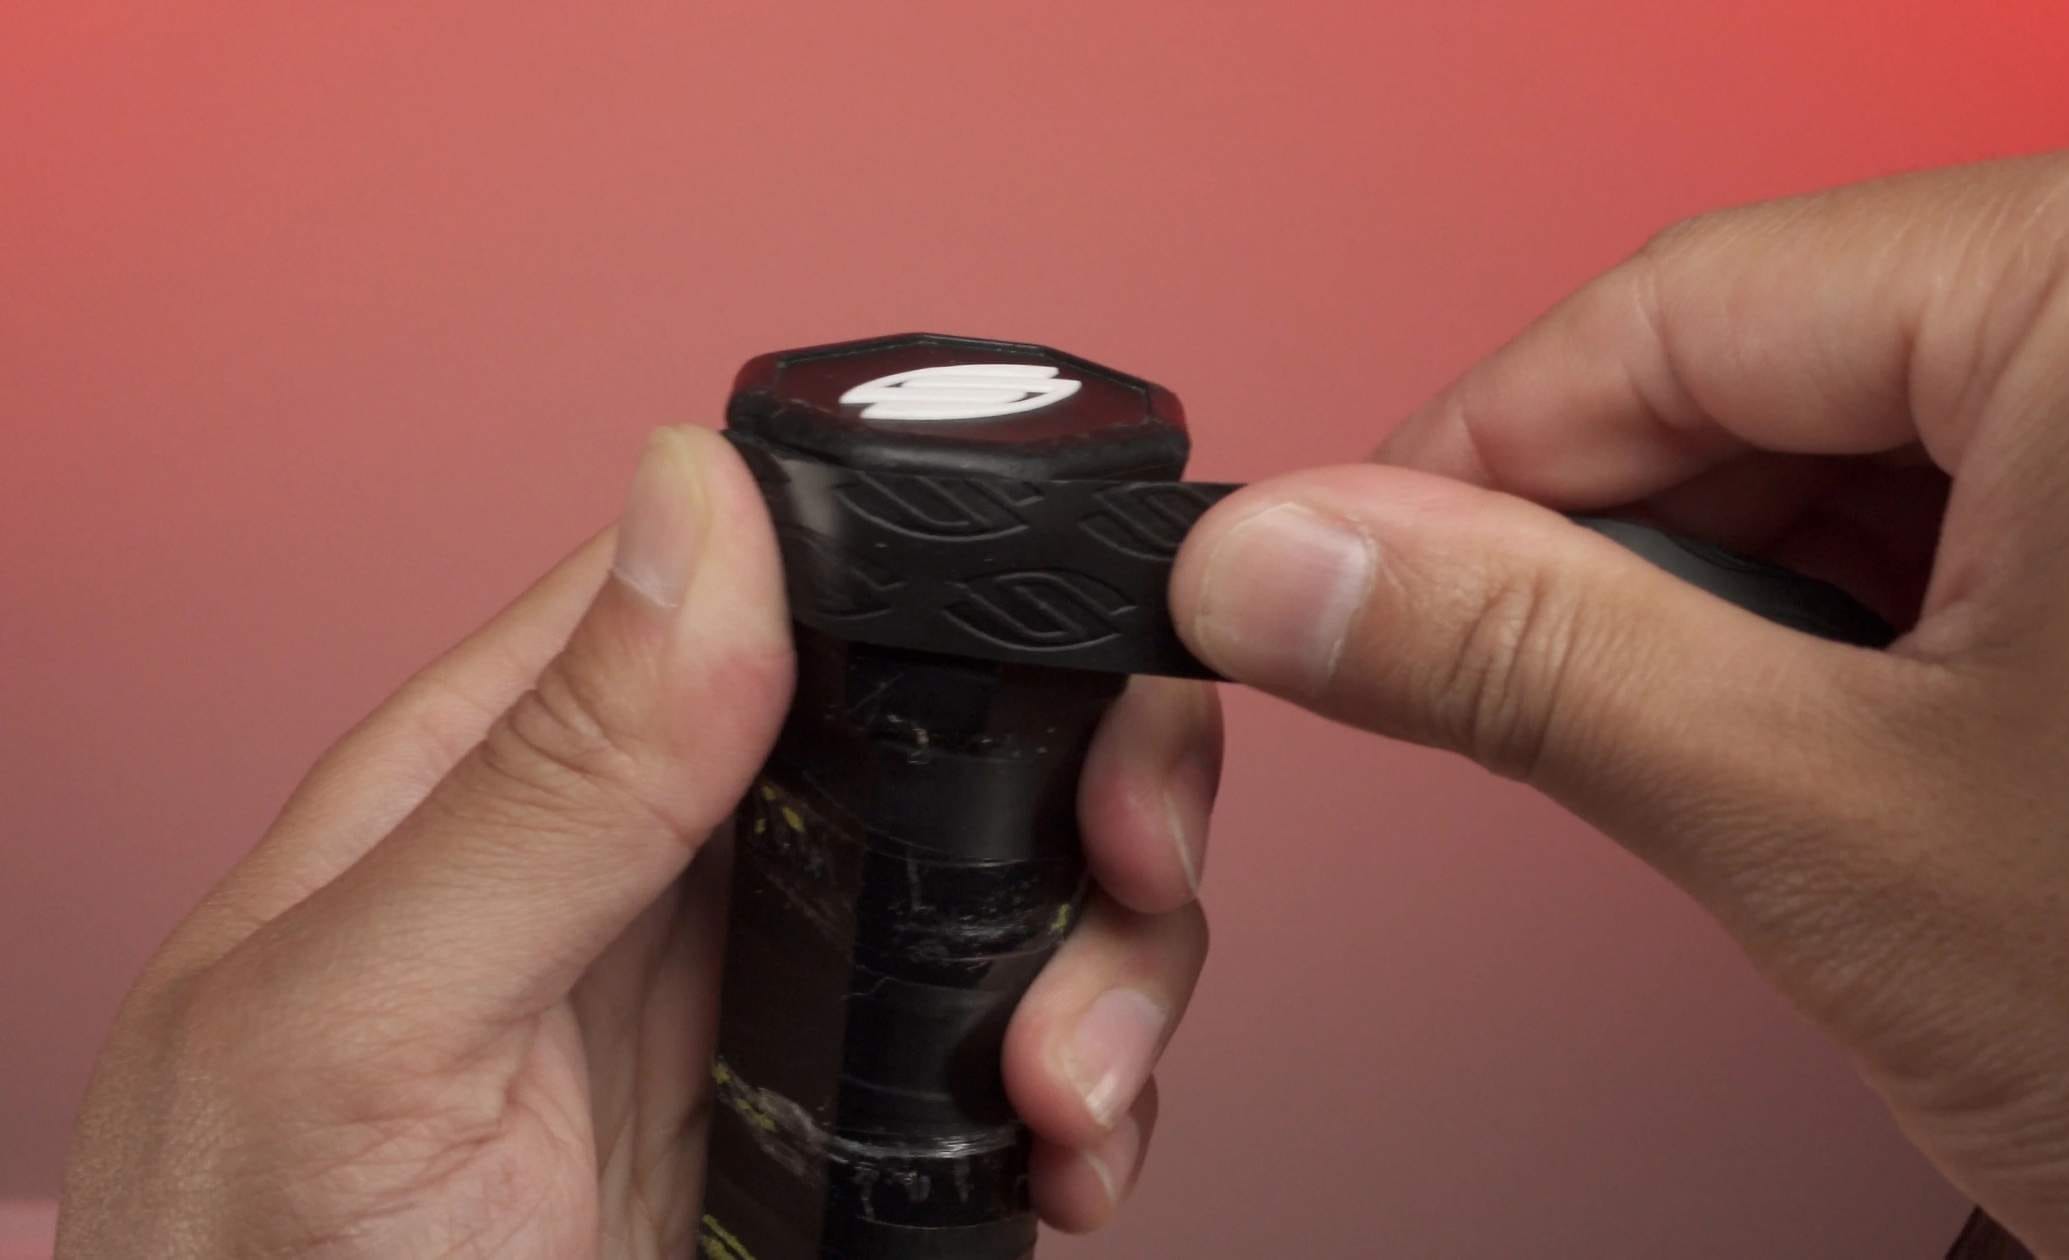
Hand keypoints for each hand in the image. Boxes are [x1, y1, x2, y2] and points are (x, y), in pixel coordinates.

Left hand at [56, 426, 1216, 1255]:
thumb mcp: (371, 1027)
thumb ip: (544, 780)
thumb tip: (698, 499)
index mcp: (530, 772)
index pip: (763, 576)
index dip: (933, 576)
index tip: (1058, 651)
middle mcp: (667, 867)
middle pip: (941, 718)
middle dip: (1078, 774)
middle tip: (1123, 869)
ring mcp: (765, 1004)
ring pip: (1008, 886)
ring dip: (1104, 956)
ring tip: (1067, 1092)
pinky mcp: (833, 1139)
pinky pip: (1011, 1058)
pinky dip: (1090, 1096)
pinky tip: (1062, 1163)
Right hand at [1172, 114, 2068, 1257]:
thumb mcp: (1839, 825)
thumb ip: (1523, 659)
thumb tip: (1294, 564)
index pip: (1674, 302)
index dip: (1468, 457)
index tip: (1350, 563)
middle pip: (1791, 358)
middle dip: (1636, 552)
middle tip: (1543, 711)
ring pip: (1905, 435)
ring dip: (1780, 602)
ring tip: (1785, 776)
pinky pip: (2032, 492)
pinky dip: (1916, 620)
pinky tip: (1914, 750)